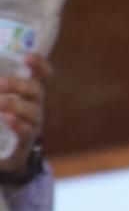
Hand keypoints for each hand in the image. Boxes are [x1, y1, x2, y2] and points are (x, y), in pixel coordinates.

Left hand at [0, 53, 49, 170]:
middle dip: (19, 84)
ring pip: (32, 111)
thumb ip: (0, 90)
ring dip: (15, 104)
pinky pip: (26, 132)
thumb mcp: (2, 97)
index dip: (40, 65)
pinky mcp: (24, 141)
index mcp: (28, 92)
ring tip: (0, 102)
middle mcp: (35, 105)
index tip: (27, 58)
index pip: (43, 75)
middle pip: (36, 90)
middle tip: (0, 83)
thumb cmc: (2, 118)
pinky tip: (7, 118)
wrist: (2, 152)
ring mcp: (33, 124)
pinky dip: (17, 124)